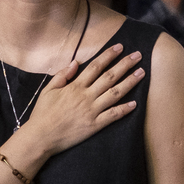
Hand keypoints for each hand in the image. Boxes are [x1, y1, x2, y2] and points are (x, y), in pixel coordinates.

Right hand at [20, 43, 143, 156]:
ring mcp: (92, 111)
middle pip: (110, 77)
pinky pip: (113, 116)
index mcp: (75, 86)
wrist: (41, 137)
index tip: (120, 47)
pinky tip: (135, 103)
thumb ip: (62, 75)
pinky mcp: (94, 125)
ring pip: (115, 93)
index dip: (108, 55)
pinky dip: (124, 109)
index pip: (96, 66)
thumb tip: (76, 62)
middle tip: (138, 55)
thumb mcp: (48, 90)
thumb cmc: (43, 113)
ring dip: (130, 82)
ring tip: (141, 73)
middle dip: (125, 64)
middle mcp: (86, 96)